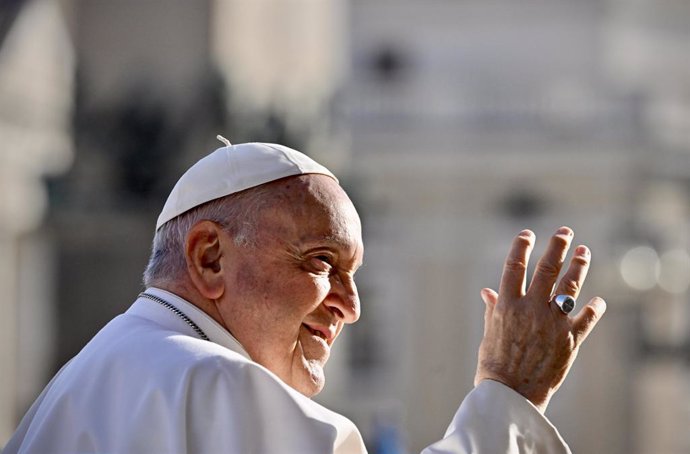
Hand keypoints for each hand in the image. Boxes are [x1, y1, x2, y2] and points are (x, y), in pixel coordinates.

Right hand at [474, 227, 605, 412]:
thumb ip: (493, 309)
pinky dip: (595, 308)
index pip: (514, 266)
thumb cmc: (494, 366)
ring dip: (579, 266)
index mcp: (507, 305)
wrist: (511, 396)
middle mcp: (531, 308)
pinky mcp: (570, 340)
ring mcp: (552, 323)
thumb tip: (487, 291)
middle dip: (557, 246)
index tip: (528, 234)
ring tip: (584, 252)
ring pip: (569, 287)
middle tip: (565, 232)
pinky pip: (586, 318)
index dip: (521, 246)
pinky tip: (598, 300)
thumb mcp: (489, 334)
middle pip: (547, 269)